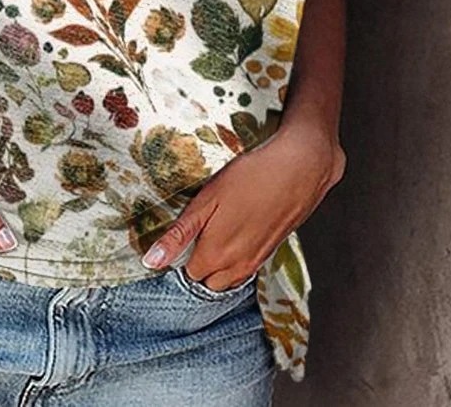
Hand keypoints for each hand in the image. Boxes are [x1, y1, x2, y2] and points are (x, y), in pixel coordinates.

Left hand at [140, 119, 345, 290]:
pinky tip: (239, 228)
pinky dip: (237, 258)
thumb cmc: (250, 178)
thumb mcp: (206, 200)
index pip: (187, 273)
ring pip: (228, 279)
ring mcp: (256, 262)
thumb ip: (179, 234)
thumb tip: (151, 262)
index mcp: (215, 255)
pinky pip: (246, 269)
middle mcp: (237, 267)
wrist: (300, 169)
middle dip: (200, 263)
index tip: (184, 231)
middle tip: (201, 230)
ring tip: (219, 229)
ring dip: (219, 263)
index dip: (182, 253)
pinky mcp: (271, 252)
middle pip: (207, 281)